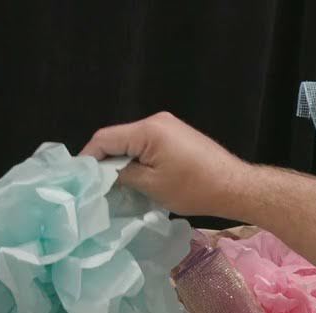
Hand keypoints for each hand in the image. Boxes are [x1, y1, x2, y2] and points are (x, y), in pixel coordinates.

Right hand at [80, 112, 247, 216]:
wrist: (235, 187)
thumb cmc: (195, 188)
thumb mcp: (151, 185)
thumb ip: (122, 175)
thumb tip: (104, 175)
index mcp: (148, 129)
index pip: (105, 138)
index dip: (89, 157)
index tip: (80, 178)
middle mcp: (157, 121)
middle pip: (118, 138)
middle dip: (105, 160)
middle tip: (95, 184)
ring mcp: (169, 126)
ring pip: (133, 142)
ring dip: (123, 161)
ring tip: (114, 184)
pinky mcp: (178, 136)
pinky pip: (148, 145)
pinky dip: (139, 159)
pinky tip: (136, 177)